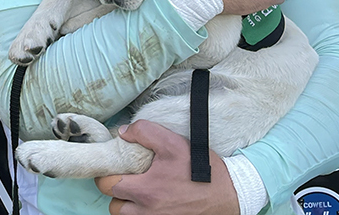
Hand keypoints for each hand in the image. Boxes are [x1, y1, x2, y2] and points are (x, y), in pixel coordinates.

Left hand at [95, 121, 238, 214]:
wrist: (231, 195)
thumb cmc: (202, 169)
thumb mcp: (174, 143)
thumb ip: (145, 132)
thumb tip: (123, 133)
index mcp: (146, 190)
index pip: (108, 185)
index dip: (107, 173)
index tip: (115, 166)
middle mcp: (148, 212)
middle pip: (114, 206)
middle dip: (116, 191)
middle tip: (127, 179)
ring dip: (128, 206)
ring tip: (139, 191)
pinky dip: (141, 213)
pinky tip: (151, 202)